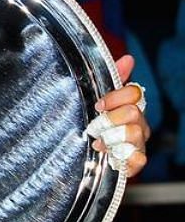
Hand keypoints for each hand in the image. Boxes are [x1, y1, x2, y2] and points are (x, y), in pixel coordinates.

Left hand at [87, 54, 150, 175]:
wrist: (82, 156)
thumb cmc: (94, 125)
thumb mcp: (98, 100)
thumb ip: (112, 79)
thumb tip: (128, 58)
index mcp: (131, 106)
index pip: (135, 93)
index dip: (115, 97)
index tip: (98, 105)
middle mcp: (139, 124)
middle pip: (133, 113)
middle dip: (110, 118)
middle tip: (95, 125)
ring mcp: (139, 144)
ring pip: (134, 133)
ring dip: (111, 137)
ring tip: (98, 141)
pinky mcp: (134, 163)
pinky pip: (139, 159)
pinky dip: (122, 157)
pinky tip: (107, 154)